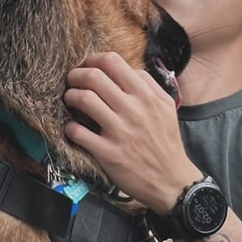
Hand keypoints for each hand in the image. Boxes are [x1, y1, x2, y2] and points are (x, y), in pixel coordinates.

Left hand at [64, 52, 200, 214]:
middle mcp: (133, 109)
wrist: (172, 181)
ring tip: (70, 100)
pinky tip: (73, 128)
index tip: (87, 66)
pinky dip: (70, 127)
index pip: (112, 61)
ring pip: (84, 99)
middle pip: (94, 77)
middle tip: (72, 82)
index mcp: (146, 95)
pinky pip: (78, 132)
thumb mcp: (166, 107)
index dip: (92, 60)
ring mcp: (119, 131)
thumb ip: (149, 85)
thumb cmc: (166, 143)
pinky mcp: (108, 153)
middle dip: (76, 75)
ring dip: (70, 96)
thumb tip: (127, 70)